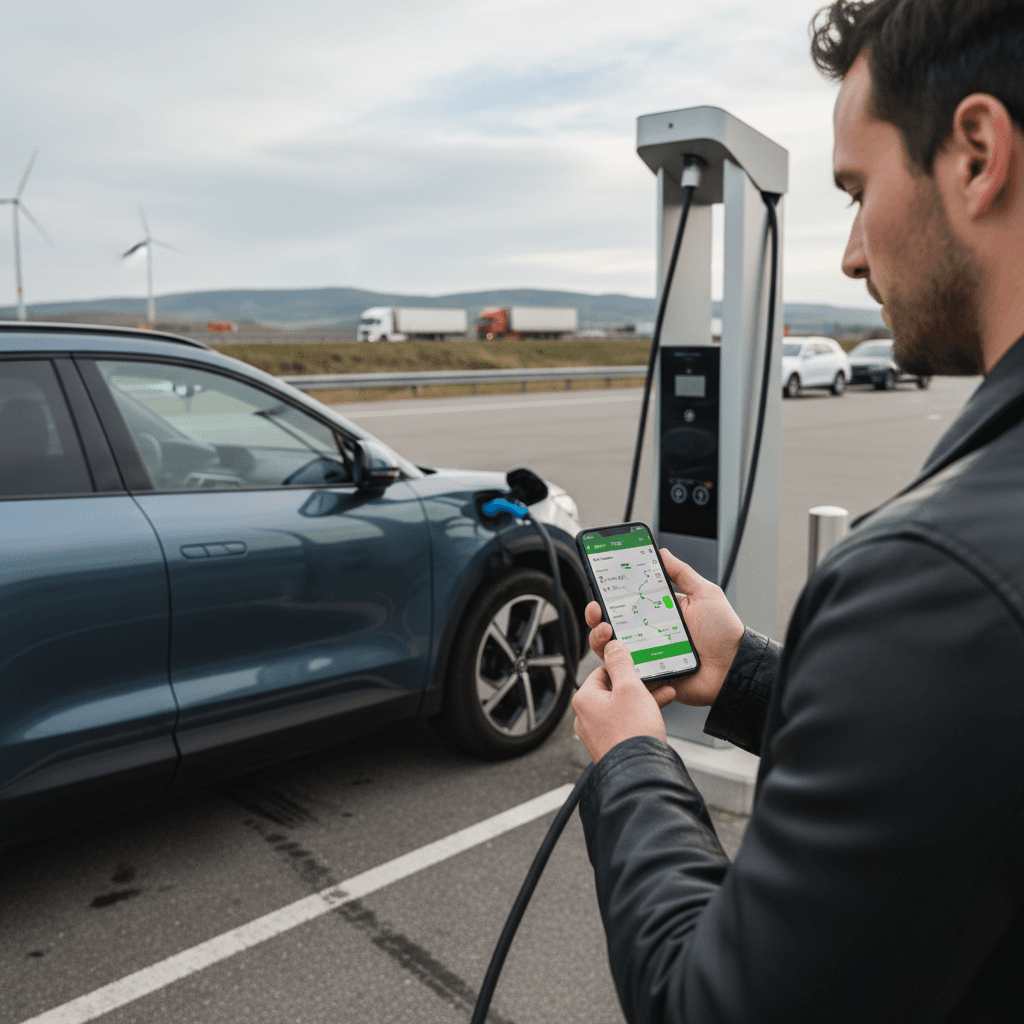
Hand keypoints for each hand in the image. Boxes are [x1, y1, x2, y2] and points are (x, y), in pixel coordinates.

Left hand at [572, 639, 675, 762]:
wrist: (639, 773)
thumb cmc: (631, 733)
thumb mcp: (630, 688)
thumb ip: (621, 663)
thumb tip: (612, 645)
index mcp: (584, 699)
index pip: (601, 671)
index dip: (622, 666)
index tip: (638, 664)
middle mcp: (585, 717)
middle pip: (612, 689)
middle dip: (637, 684)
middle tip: (654, 680)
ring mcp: (597, 733)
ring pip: (620, 707)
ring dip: (642, 699)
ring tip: (663, 694)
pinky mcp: (610, 745)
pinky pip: (624, 723)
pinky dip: (639, 716)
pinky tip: (657, 713)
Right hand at [584, 548, 743, 707]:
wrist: (734, 668)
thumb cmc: (724, 633)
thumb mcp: (705, 594)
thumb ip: (682, 574)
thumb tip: (662, 553)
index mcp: (659, 611)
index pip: (627, 600)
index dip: (609, 593)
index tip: (599, 582)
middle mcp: (648, 632)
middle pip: (611, 624)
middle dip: (596, 615)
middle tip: (597, 609)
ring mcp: (646, 655)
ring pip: (611, 648)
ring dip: (600, 638)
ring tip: (607, 631)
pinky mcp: (648, 675)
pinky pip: (625, 671)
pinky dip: (615, 663)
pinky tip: (618, 654)